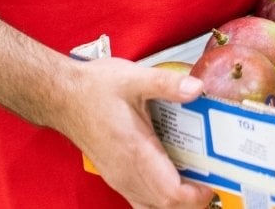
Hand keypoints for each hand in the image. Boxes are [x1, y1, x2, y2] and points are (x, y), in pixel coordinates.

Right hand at [52, 58, 216, 208]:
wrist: (62, 96)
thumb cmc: (93, 89)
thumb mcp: (133, 78)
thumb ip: (167, 84)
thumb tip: (196, 88)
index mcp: (135, 152)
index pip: (170, 194)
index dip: (196, 196)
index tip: (212, 183)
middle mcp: (126, 172)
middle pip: (165, 206)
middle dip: (192, 200)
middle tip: (211, 179)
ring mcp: (119, 177)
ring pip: (153, 206)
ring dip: (176, 200)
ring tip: (196, 180)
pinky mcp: (115, 176)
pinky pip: (142, 199)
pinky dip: (160, 197)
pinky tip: (172, 178)